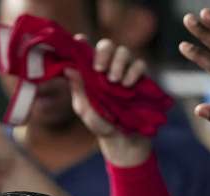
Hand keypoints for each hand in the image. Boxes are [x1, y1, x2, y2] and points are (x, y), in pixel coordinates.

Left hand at [66, 37, 151, 166]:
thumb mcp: (86, 110)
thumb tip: (68, 69)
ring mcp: (125, 72)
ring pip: (124, 51)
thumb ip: (78, 90)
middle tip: (100, 69)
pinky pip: (140, 64)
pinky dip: (134, 71)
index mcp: (92, 73)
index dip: (81, 43)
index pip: (86, 51)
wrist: (124, 141)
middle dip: (104, 52)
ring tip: (114, 80)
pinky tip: (127, 85)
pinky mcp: (141, 79)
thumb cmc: (101, 125)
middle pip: (107, 45)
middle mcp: (108, 68)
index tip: (79, 41)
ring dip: (119, 62)